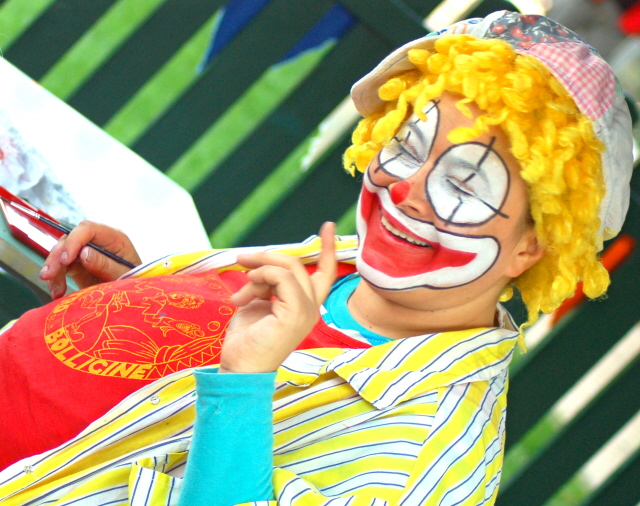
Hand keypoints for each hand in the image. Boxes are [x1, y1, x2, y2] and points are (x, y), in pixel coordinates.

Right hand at [39, 220, 141, 298]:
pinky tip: (57, 294)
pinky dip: (56, 280)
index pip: (88, 229)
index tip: (65, 260)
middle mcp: (98, 241)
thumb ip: (105, 265)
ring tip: (55, 292)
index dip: (73, 241)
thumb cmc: (133, 283)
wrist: (131, 298)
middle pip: (70, 239)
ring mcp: (87, 251)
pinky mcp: (78, 264)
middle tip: (47, 275)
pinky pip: (61, 267)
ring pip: (61, 253)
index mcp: (114, 238)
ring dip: (53, 270)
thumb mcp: (122, 276)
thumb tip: (84, 253)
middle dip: (56, 257)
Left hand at [219, 222, 336, 373]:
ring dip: (259, 269)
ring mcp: (306, 311)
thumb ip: (266, 284)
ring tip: (239, 290)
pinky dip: (261, 277)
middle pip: (297, 264)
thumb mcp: (257, 303)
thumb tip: (260, 266)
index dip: (327, 249)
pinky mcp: (295, 314)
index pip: (325, 273)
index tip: (328, 226)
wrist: (239, 368)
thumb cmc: (246, 340)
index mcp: (304, 306)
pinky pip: (282, 278)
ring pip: (289, 268)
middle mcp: (310, 308)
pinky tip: (245, 295)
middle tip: (241, 260)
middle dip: (267, 257)